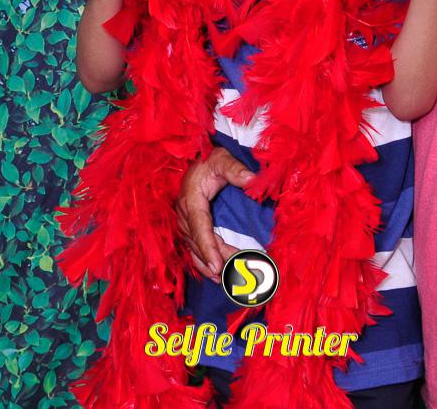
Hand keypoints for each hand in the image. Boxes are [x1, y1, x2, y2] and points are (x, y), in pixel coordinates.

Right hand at [174, 147, 254, 279]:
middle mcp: (184, 211)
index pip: (199, 227)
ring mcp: (184, 219)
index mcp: (191, 198)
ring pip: (194, 247)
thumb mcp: (223, 159)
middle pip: (199, 241)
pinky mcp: (188, 223)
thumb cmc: (213, 157)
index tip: (217, 265)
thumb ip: (236, 169)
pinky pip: (193, 246)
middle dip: (215, 259)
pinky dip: (202, 260)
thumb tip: (252, 180)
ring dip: (208, 264)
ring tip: (223, 280)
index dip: (208, 248)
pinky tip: (213, 273)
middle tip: (235, 275)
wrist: (201, 156)